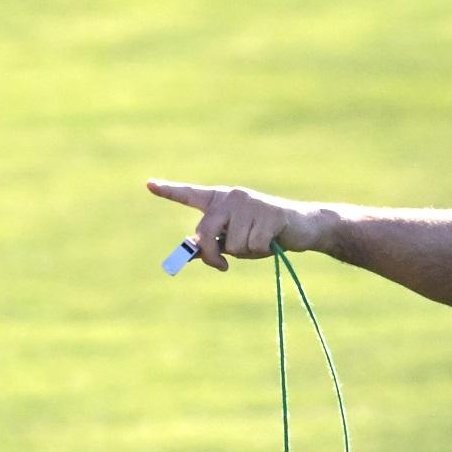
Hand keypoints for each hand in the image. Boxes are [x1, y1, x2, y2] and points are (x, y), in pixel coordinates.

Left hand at [146, 178, 331, 271]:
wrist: (302, 227)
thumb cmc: (265, 234)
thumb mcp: (235, 240)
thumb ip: (212, 244)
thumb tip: (187, 253)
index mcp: (220, 201)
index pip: (190, 194)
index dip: (169, 191)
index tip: (149, 185)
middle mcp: (230, 197)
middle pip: (206, 232)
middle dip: (212, 255)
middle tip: (221, 266)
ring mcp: (249, 203)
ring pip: (233, 244)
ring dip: (247, 252)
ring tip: (261, 241)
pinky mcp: (268, 212)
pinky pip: (254, 245)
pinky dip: (263, 251)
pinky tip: (273, 241)